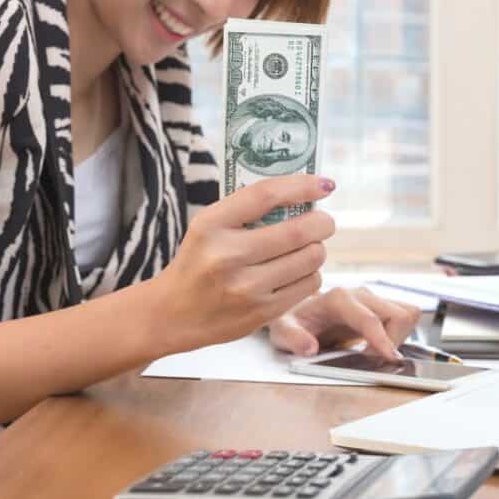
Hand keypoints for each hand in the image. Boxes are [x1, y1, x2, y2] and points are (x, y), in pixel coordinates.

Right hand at [150, 175, 335, 355]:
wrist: (173, 314)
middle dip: (322, 223)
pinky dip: (311, 273)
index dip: (302, 186)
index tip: (324, 185)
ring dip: (317, 249)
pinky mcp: (262, 312)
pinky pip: (309, 284)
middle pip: (298, 231)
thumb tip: (303, 192)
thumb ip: (247, 209)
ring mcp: (246, 288)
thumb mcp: (209, 227)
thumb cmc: (199, 261)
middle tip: (323, 222)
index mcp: (211, 225)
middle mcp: (227, 256)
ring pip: (311, 258)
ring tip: (307, 248)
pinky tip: (297, 272)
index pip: (266, 195)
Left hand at [267, 287, 420, 361]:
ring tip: (376, 352)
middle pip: (399, 313)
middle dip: (394, 340)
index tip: (389, 358)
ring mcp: (372, 300)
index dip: (383, 339)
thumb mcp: (282, 331)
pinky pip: (405, 318)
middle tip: (373, 359)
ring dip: (400, 336)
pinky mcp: (379, 308)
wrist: (296, 313)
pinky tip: (379, 347)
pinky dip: (400, 334)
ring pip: (408, 314)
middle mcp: (360, 295)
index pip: (370, 318)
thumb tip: (310, 347)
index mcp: (338, 299)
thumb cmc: (291, 321)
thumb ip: (293, 338)